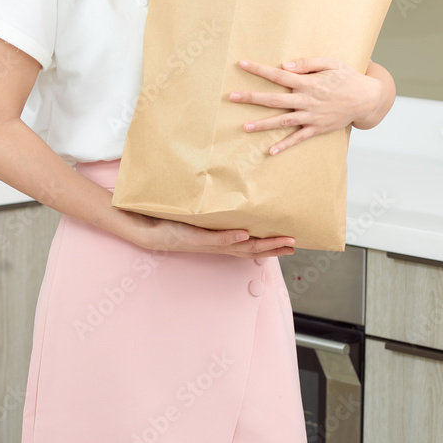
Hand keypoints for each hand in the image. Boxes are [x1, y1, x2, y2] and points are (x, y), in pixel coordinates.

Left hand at [122, 210, 294, 258]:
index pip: (251, 245)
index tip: (290, 242)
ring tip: (281, 241)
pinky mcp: (195, 237)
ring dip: (262, 245)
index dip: (271, 246)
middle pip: (252, 250)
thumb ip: (212, 209)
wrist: (148, 230)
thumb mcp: (196, 215)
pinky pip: (216, 238)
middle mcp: (217, 245)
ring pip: (241, 247)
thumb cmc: (172, 222)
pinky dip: (230, 238)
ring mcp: (208, 242)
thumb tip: (226, 193)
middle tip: (294, 243)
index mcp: (220, 241)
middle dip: (274, 247)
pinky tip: (244, 234)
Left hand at [229, 56, 389, 154]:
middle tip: (232, 96)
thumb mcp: (330, 62)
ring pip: (283, 121)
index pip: (278, 75)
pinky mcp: (318, 128)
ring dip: (263, 124)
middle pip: (274, 99)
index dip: (259, 70)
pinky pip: (299, 139)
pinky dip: (285, 145)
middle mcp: (307, 100)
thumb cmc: (347, 76)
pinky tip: (270, 151)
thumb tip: (285, 65)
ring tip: (244, 127)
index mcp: (308, 82)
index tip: (242, 64)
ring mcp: (312, 116)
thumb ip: (307, 63)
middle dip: (252, 98)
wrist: (367, 98)